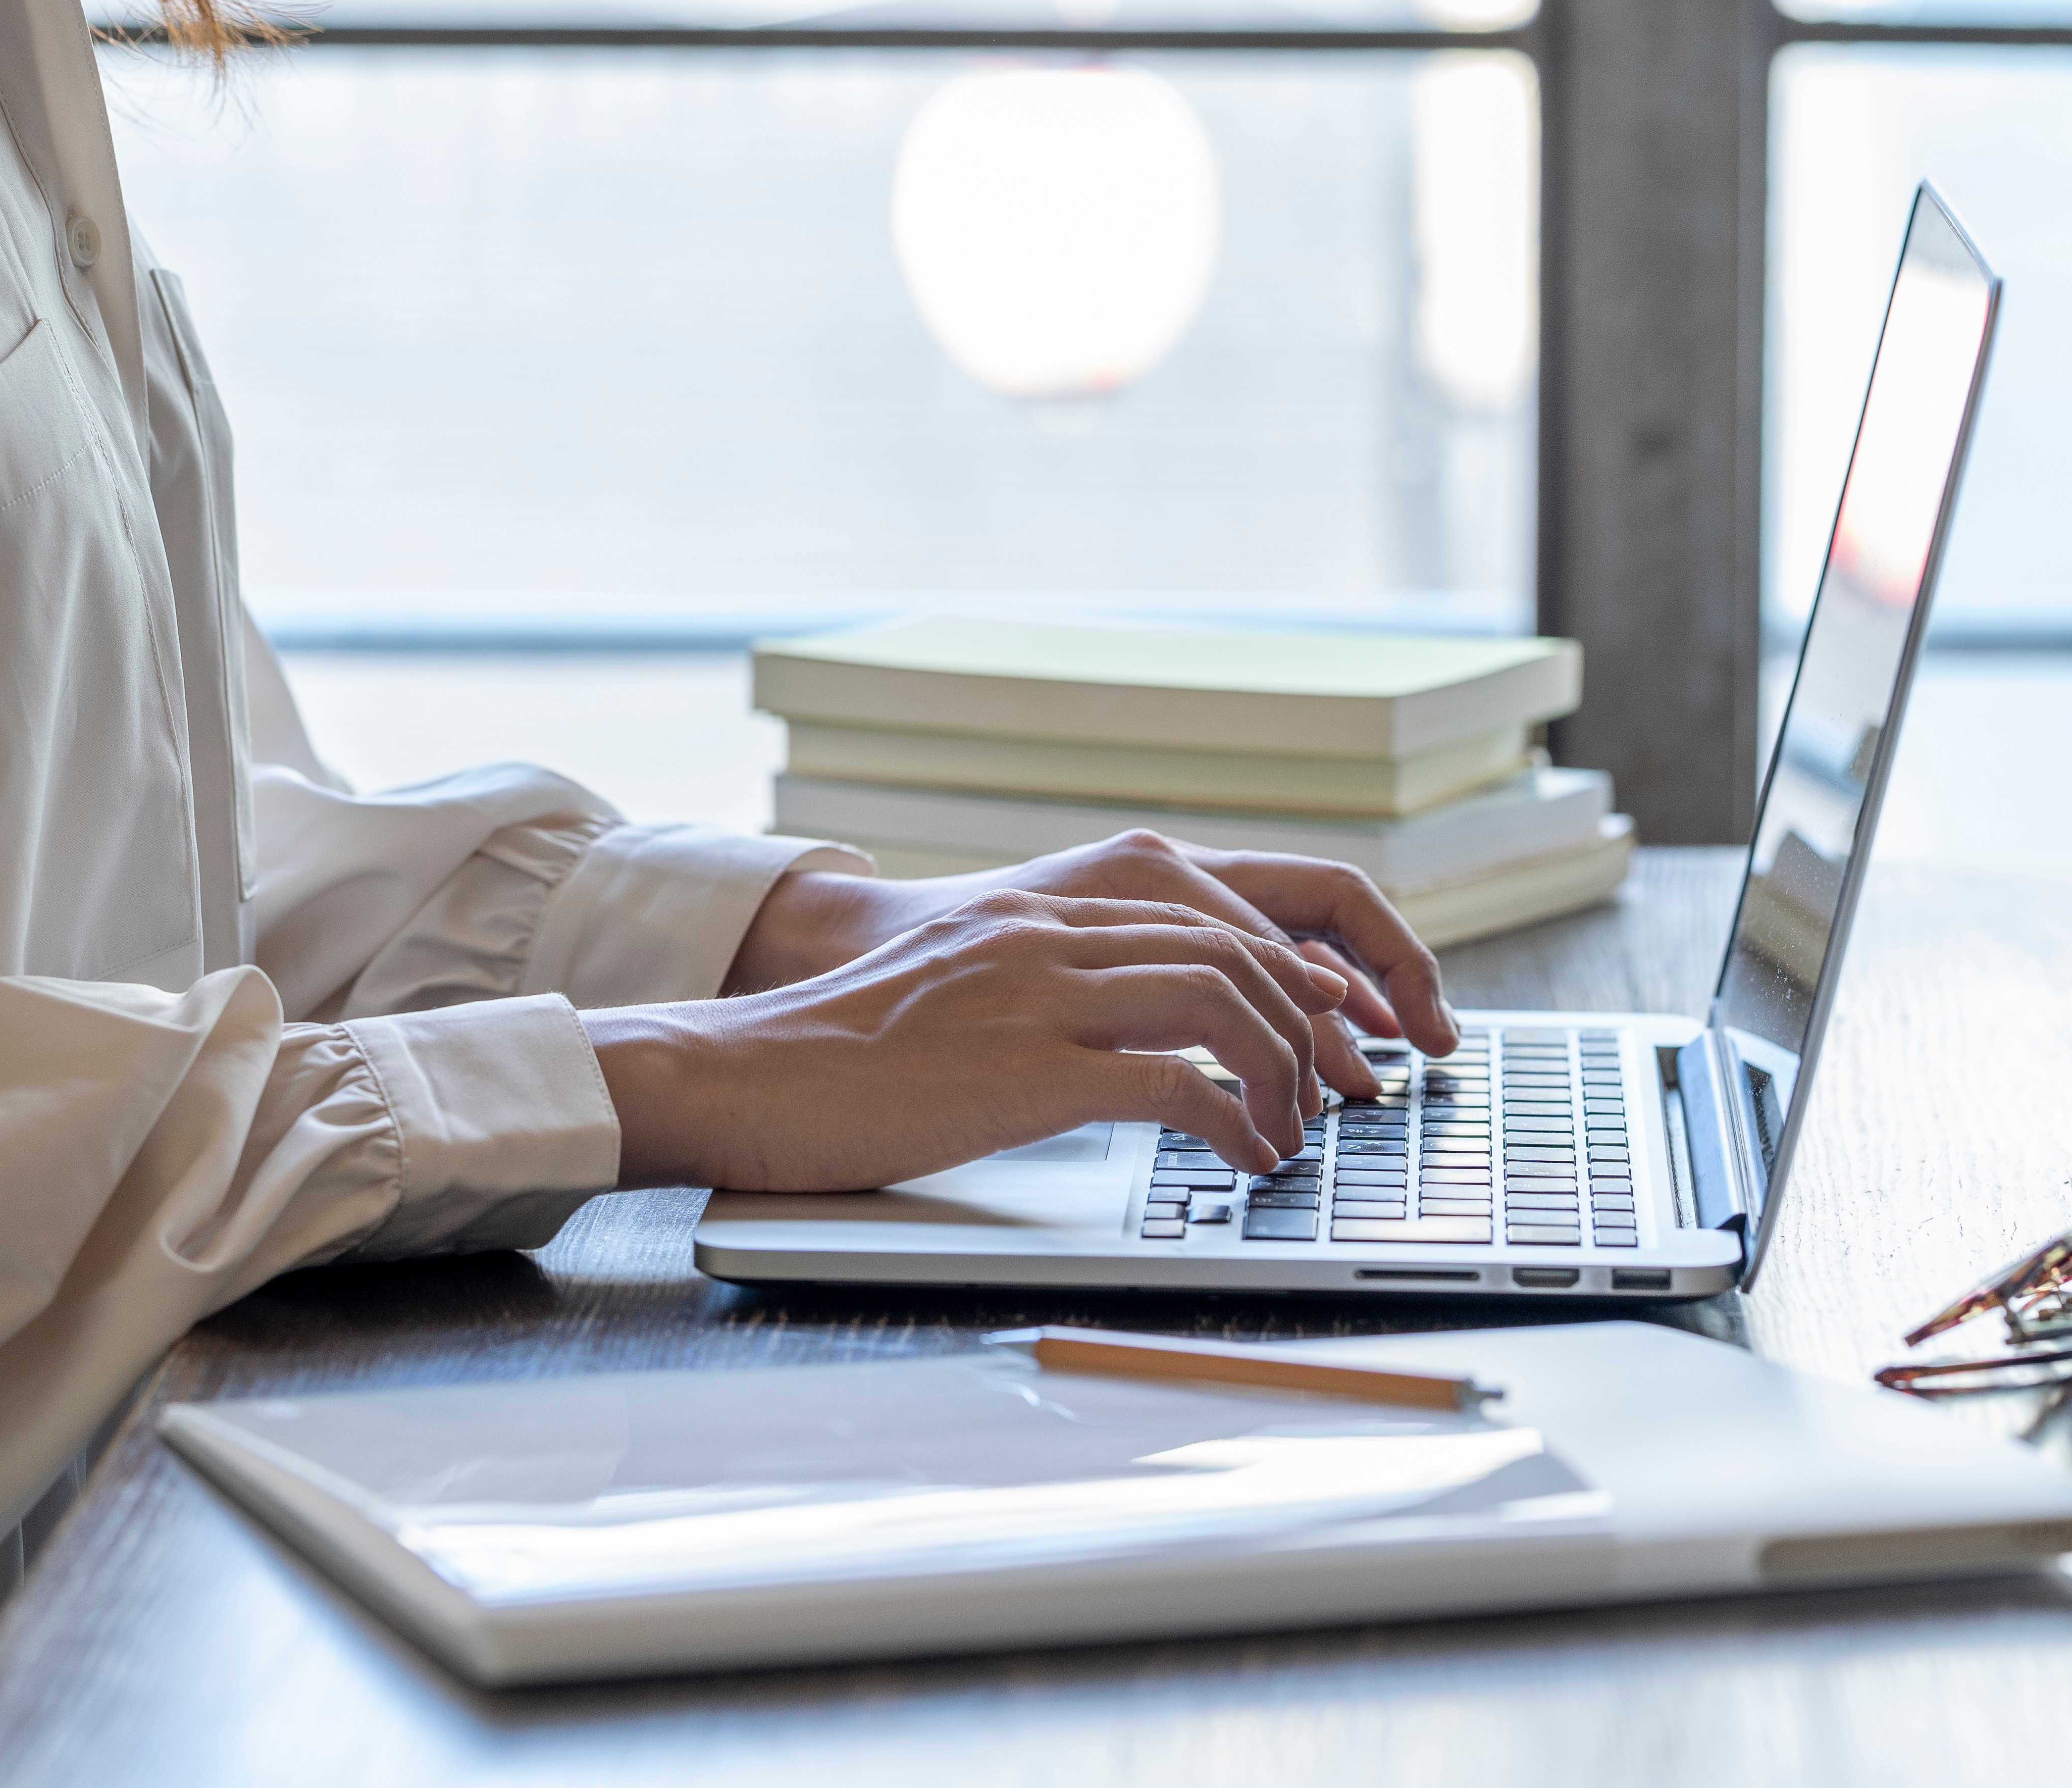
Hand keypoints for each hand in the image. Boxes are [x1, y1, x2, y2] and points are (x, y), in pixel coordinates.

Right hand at [591, 888, 1350, 1189]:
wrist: (741, 1074)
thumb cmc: (833, 1062)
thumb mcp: (950, 1002)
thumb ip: (1029, 996)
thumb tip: (1107, 1045)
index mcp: (1031, 916)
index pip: (1198, 916)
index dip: (1277, 970)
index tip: (1315, 1025)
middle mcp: (1046, 936)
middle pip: (1230, 948)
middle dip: (1304, 1020)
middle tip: (1330, 1089)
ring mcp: (1038, 997)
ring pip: (1220, 999)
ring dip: (1283, 1068)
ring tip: (1296, 1129)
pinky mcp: (1026, 1070)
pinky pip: (1174, 1081)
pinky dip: (1234, 1119)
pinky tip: (1246, 1156)